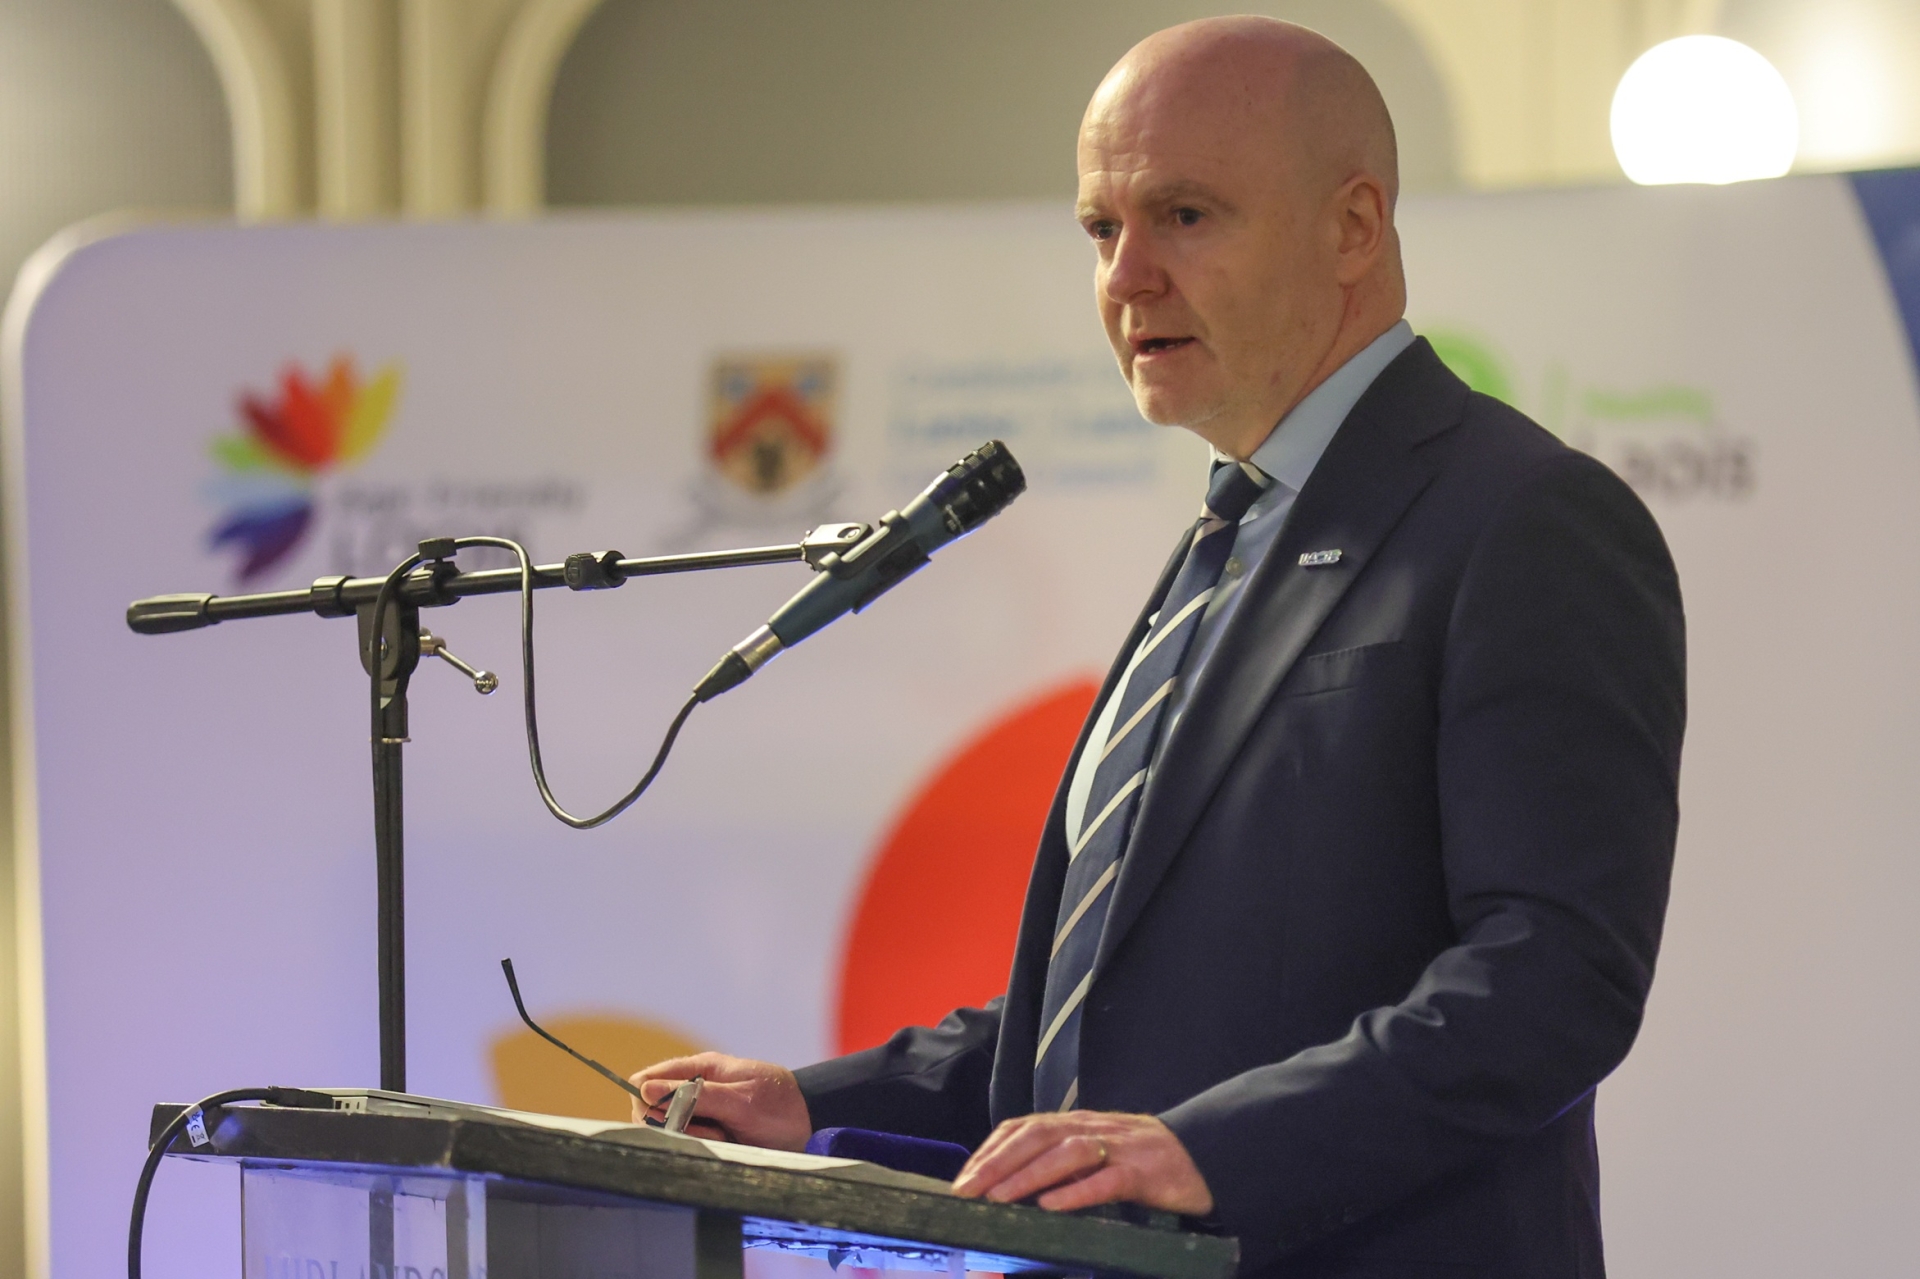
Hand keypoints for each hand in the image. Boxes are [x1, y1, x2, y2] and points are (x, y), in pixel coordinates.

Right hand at [629, 1052, 811, 1150]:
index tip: (669, 1117)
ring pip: (671, 1131)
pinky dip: (705, 1147)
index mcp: (701, 1068)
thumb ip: (695, 1095)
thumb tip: (644, 1087)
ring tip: (727, 1135)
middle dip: (676, 1125)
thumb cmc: (779, 1108)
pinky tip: (728, 1144)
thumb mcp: (741, 1101)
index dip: (648, 1101)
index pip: (648, 1079)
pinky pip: (690, 1143)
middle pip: (654, 1110)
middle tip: (712, 1129)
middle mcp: (696, 1088)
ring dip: (695, 1138)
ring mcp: (702, 1112)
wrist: (811, 1127)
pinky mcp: (710, 1133)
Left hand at [952, 1111, 1212, 1215]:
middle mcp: (1093, 1128)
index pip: (1024, 1126)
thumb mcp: (1097, 1155)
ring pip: (1067, 1153)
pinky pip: (1107, 1180)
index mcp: (1078, 1123)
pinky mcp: (1145, 1173)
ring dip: (1028, 1176)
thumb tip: (1008, 1186)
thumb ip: (1060, 1163)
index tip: (962, 1179)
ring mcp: (1120, 1148)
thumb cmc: (1142, 1163)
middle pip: (1037, 1135)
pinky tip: (1052, 1206)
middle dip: (998, 1163)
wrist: (1207, 1157)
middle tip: (968, 1192)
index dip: (991, 1150)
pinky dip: (1077, 1192)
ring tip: (999, 1199)